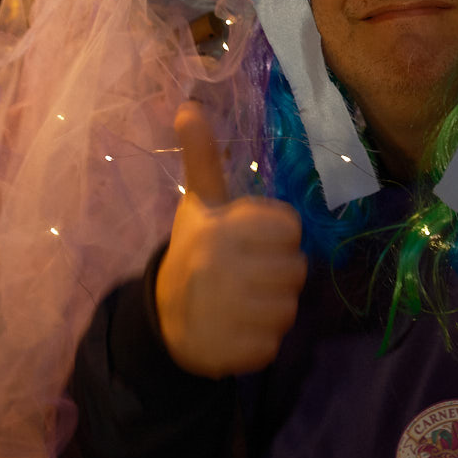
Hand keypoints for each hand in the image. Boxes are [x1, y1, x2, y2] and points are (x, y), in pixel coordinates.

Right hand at [154, 101, 306, 377]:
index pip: (290, 228)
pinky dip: (261, 341)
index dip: (277, 237)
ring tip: (243, 303)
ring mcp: (226, 313)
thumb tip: (188, 106)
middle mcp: (221, 268)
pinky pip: (274, 344)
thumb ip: (200, 157)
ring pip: (290, 308)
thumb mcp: (198, 205)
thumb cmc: (192, 253)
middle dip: (278, 274)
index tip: (251, 243)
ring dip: (273, 309)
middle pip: (297, 270)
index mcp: (219, 229)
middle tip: (248, 277)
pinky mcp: (231, 352)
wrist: (161, 320)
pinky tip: (237, 331)